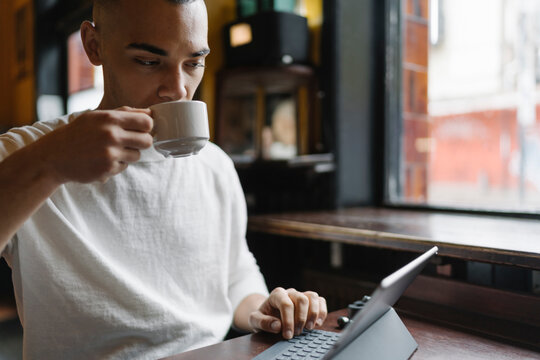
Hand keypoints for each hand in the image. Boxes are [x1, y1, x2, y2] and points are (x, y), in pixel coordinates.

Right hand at [37, 107, 152, 183]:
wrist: (54, 156)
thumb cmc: (78, 133)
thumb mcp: (97, 116)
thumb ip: (124, 113)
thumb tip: (150, 113)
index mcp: (110, 118)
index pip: (147, 122)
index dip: (147, 127)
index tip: (140, 129)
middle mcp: (111, 135)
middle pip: (147, 141)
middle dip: (141, 142)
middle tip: (129, 142)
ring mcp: (110, 153)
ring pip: (137, 155)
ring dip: (129, 154)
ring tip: (112, 151)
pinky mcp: (108, 169)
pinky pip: (125, 166)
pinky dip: (117, 164)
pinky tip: (103, 160)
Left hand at [249, 288, 327, 338]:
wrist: (268, 314)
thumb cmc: (263, 316)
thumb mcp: (255, 320)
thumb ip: (263, 322)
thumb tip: (277, 325)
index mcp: (277, 295)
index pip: (286, 304)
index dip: (288, 321)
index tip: (288, 335)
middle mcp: (290, 292)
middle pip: (301, 299)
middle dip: (301, 319)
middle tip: (297, 333)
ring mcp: (301, 295)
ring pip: (313, 297)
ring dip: (313, 314)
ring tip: (308, 328)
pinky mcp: (310, 301)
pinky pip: (320, 301)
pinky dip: (322, 312)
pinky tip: (317, 323)